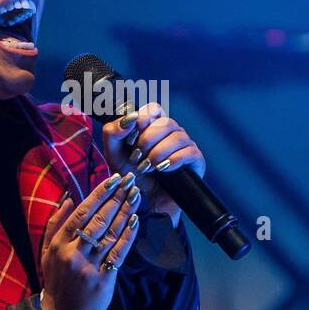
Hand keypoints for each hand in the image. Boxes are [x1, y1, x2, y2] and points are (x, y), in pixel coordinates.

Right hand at [39, 171, 142, 309]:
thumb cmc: (56, 282)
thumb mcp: (46, 253)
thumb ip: (55, 224)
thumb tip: (68, 199)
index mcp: (59, 244)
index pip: (81, 213)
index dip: (98, 195)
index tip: (112, 180)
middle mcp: (73, 253)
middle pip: (98, 220)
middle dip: (116, 198)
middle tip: (130, 181)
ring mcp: (89, 266)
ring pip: (110, 233)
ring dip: (125, 211)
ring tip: (136, 195)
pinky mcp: (103, 279)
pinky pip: (118, 253)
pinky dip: (128, 236)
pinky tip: (136, 220)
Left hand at [99, 102, 205, 226]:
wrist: (145, 201)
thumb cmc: (131, 175)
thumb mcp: (114, 154)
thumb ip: (113, 132)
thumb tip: (130, 118)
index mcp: (153, 126)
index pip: (155, 109)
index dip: (145, 118)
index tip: (133, 135)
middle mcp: (171, 132)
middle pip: (165, 122)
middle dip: (147, 140)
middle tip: (137, 158)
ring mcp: (185, 144)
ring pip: (177, 136)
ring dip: (158, 153)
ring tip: (148, 167)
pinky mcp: (195, 159)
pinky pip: (188, 152)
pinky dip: (172, 160)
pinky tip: (163, 170)